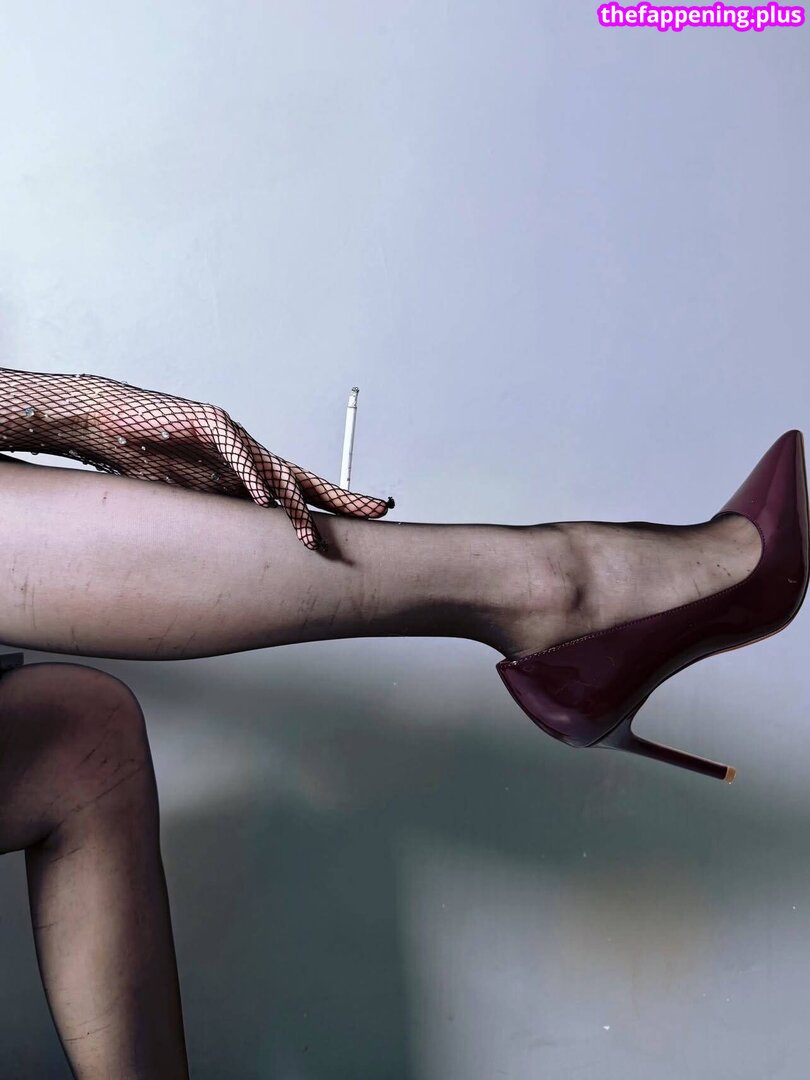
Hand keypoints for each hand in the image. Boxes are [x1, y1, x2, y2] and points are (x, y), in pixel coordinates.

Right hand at [15, 372, 392, 551]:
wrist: (102, 421)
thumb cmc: (145, 456)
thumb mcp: (189, 497)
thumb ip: (223, 515)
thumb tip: (253, 552)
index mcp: (244, 468)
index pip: (297, 488)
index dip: (331, 503)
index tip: (367, 517)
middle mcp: (245, 449)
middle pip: (300, 476)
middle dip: (340, 496)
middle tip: (375, 510)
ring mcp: (228, 433)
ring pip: (271, 467)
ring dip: (292, 501)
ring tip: (308, 533)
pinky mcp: (204, 420)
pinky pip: (232, 451)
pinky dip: (247, 475)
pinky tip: (261, 498)